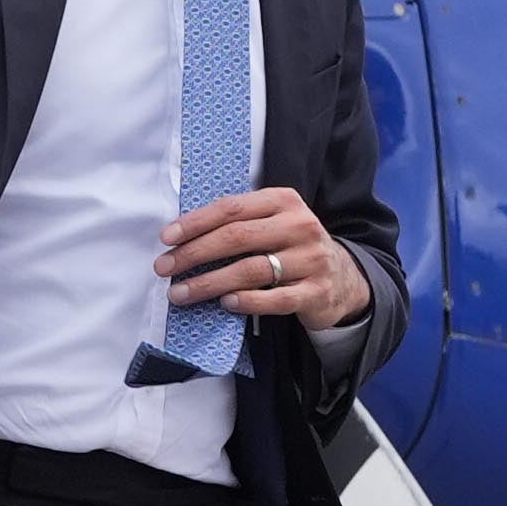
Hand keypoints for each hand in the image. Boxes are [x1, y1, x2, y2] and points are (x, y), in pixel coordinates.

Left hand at [157, 186, 370, 330]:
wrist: (342, 278)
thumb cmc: (290, 248)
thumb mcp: (273, 224)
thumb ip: (239, 222)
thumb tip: (180, 238)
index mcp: (284, 201)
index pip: (232, 208)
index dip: (195, 222)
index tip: (166, 238)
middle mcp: (299, 225)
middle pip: (236, 237)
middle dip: (194, 253)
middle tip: (164, 268)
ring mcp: (310, 259)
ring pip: (250, 270)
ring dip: (209, 283)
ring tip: (180, 293)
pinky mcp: (316, 291)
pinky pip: (275, 298)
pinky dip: (246, 301)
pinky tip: (224, 304)